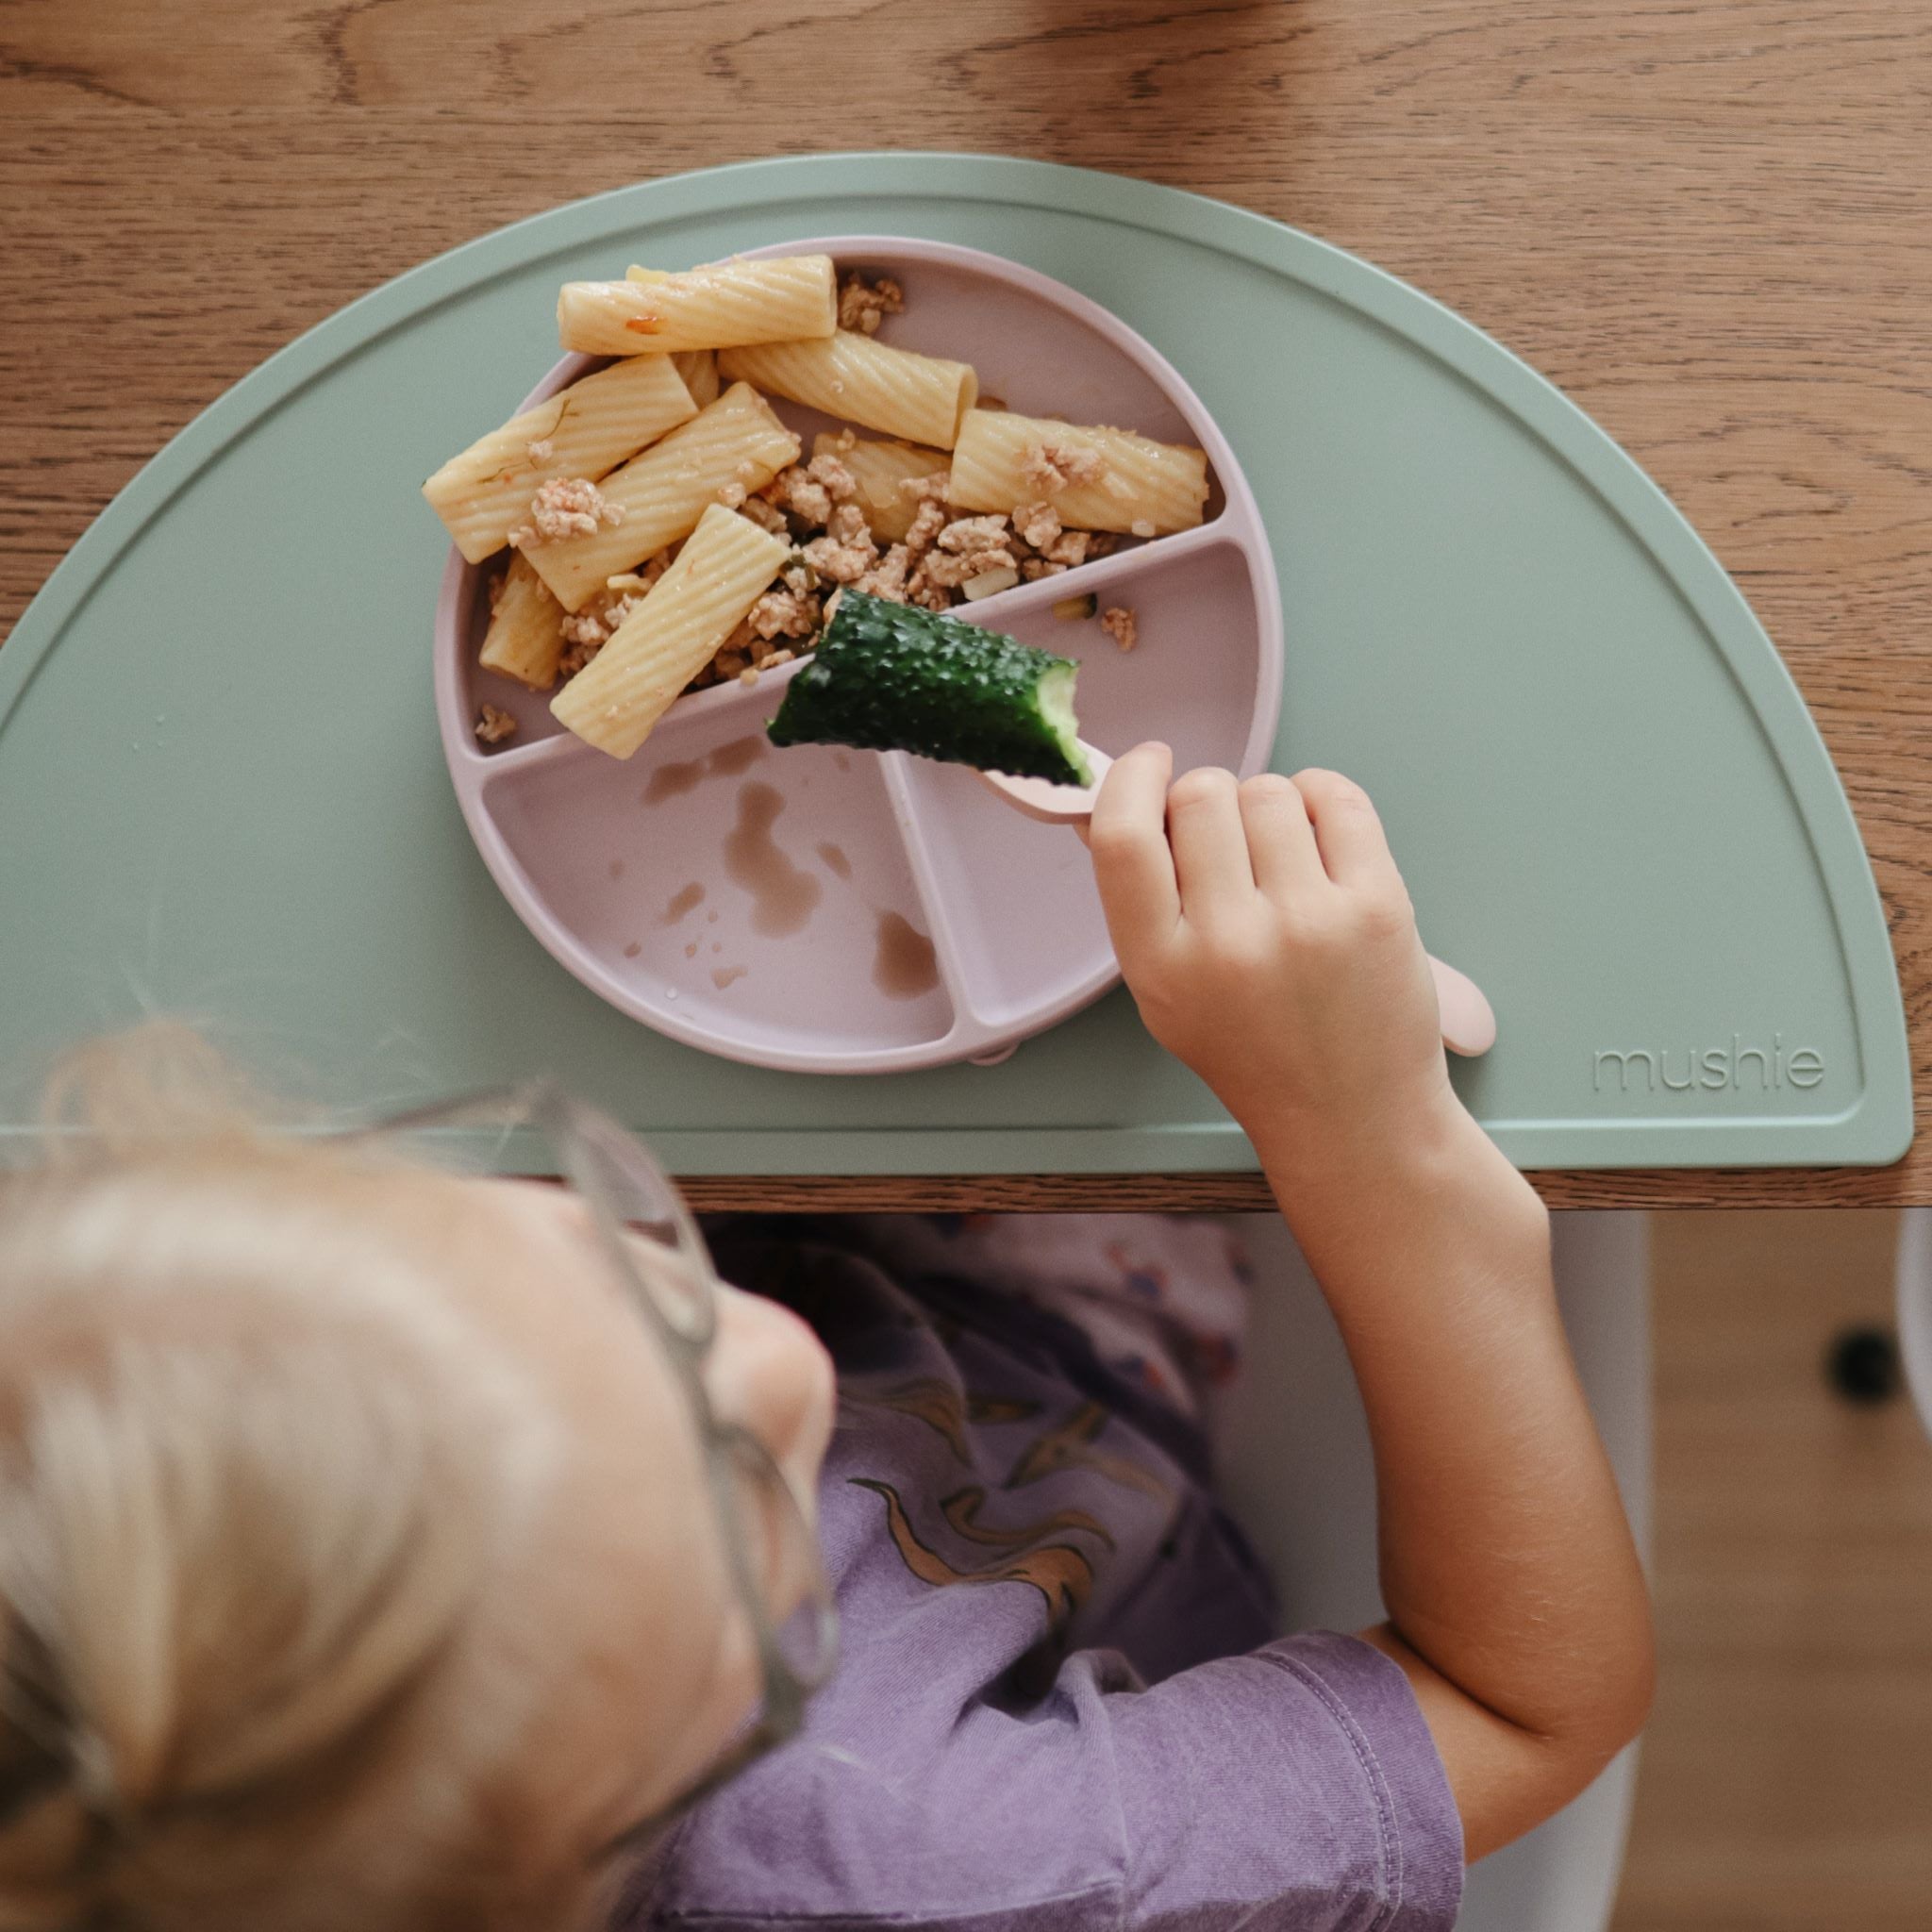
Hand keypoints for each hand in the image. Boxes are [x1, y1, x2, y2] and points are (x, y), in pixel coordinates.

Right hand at [1088, 744, 1459, 1163]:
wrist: (1352, 1115)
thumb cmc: (1256, 1050)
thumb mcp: (1167, 993)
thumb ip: (1141, 902)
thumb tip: (1118, 797)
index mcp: (1160, 967)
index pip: (1122, 835)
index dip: (1131, 780)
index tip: (1151, 764)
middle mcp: (1229, 943)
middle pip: (1199, 796)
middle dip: (1208, 798)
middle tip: (1229, 840)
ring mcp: (1307, 922)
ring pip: (1268, 790)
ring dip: (1270, 806)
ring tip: (1283, 859)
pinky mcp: (1376, 904)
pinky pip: (1336, 796)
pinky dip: (1323, 801)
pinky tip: (1322, 840)